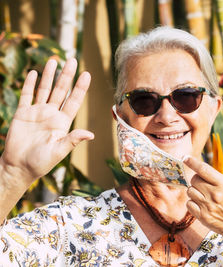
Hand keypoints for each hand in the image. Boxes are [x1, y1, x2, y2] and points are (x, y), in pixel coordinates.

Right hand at [1, 58, 93, 181]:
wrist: (18, 167)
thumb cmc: (40, 162)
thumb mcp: (58, 151)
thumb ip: (72, 140)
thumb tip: (91, 134)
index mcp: (62, 123)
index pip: (74, 101)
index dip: (80, 88)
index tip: (87, 74)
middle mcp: (51, 115)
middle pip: (61, 91)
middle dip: (67, 76)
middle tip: (72, 60)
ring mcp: (37, 113)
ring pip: (45, 89)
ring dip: (49, 76)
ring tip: (55, 61)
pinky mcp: (22, 114)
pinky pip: (26, 96)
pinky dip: (29, 84)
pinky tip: (34, 73)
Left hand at [183, 156, 222, 239]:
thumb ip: (217, 180)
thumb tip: (200, 171)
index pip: (204, 169)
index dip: (192, 162)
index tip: (185, 158)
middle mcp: (214, 194)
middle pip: (194, 180)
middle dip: (196, 180)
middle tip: (203, 185)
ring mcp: (207, 206)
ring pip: (190, 191)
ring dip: (195, 192)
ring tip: (204, 196)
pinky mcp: (202, 216)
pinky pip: (189, 204)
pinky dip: (193, 203)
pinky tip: (201, 205)